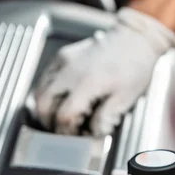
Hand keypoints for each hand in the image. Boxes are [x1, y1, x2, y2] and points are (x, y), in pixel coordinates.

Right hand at [34, 7, 174, 135]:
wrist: (135, 40)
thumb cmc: (134, 68)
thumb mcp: (126, 98)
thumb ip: (106, 118)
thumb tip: (92, 132)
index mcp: (87, 83)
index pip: (63, 114)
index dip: (67, 129)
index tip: (76, 134)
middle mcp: (69, 71)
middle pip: (43, 104)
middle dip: (50, 121)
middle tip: (63, 129)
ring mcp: (63, 61)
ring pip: (39, 91)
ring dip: (46, 108)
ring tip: (62, 116)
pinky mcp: (62, 56)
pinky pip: (45, 78)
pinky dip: (47, 92)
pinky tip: (62, 99)